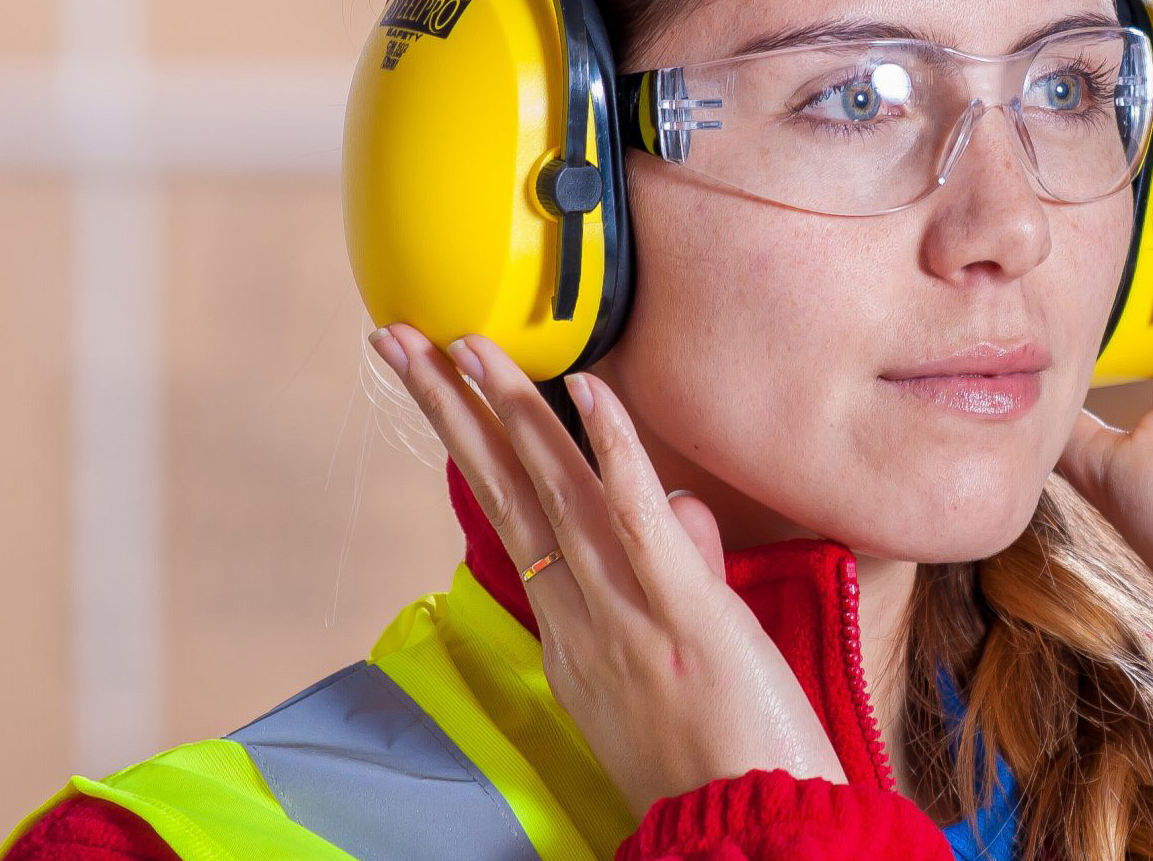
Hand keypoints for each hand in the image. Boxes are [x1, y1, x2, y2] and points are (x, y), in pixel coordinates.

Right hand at [371, 324, 844, 815]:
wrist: (752, 837)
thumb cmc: (725, 764)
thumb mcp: (680, 661)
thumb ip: (677, 572)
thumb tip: (680, 507)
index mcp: (571, 635)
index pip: (513, 518)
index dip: (473, 445)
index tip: (441, 384)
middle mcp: (581, 621)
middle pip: (507, 492)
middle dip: (450, 409)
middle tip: (401, 340)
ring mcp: (627, 617)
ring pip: (555, 494)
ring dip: (509, 408)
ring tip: (464, 343)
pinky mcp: (687, 617)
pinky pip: (642, 521)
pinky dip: (615, 451)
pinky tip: (587, 390)